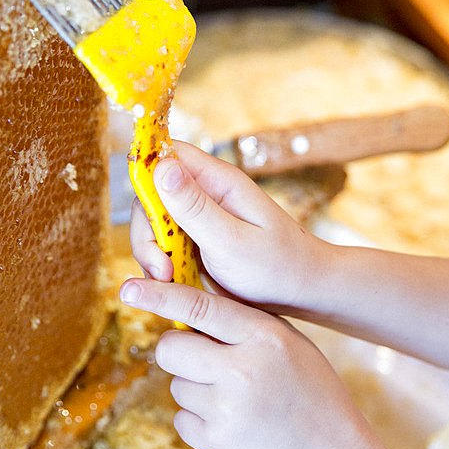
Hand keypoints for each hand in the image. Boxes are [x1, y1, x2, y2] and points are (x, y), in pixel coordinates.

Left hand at [119, 275, 365, 448]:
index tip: (129, 288)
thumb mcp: (284, 338)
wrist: (328, 445)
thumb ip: (239, 320)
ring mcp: (229, 407)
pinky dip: (199, 419)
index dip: (159, 296)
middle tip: (203, 360)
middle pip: (171, 349)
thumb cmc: (304, 381)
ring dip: (195, 388)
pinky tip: (233, 419)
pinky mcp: (219, 439)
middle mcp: (244, 369)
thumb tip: (186, 298)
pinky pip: (181, 418)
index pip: (200, 307)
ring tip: (234, 396)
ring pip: (176, 385)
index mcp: (263, 335)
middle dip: (178, 351)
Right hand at [130, 142, 326, 312]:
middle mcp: (206, 194)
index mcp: (218, 181)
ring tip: (169, 280)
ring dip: (151, 253)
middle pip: (151, 196)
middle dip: (147, 232)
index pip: (166, 155)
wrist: (304, 292)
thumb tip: (161, 165)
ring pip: (155, 225)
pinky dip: (161, 265)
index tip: (145, 216)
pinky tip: (174, 283)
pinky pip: (166, 246)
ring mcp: (200, 218)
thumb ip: (194, 206)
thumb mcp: (231, 239)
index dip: (145, 175)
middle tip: (160, 269)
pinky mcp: (198, 241)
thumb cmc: (277, 265)